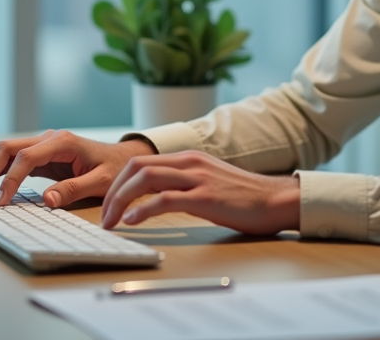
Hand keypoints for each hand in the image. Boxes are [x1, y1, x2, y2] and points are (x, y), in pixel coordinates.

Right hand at [0, 130, 155, 207]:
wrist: (122, 158)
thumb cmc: (114, 169)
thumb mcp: (102, 181)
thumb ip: (75, 189)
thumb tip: (47, 199)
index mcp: (62, 142)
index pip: (25, 157)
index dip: (9, 179)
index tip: (0, 203)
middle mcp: (46, 139)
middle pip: (4, 148)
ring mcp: (39, 145)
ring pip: (0, 149)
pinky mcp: (36, 155)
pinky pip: (6, 158)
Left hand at [100, 150, 299, 235]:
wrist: (275, 200)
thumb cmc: (244, 197)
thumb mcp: (208, 182)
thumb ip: (183, 183)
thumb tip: (155, 197)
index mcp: (188, 158)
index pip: (141, 162)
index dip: (118, 183)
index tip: (109, 205)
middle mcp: (189, 163)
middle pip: (136, 167)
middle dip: (113, 191)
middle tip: (104, 216)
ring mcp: (197, 178)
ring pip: (145, 179)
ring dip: (121, 201)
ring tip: (111, 221)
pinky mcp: (205, 197)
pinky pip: (165, 199)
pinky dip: (142, 209)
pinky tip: (132, 221)